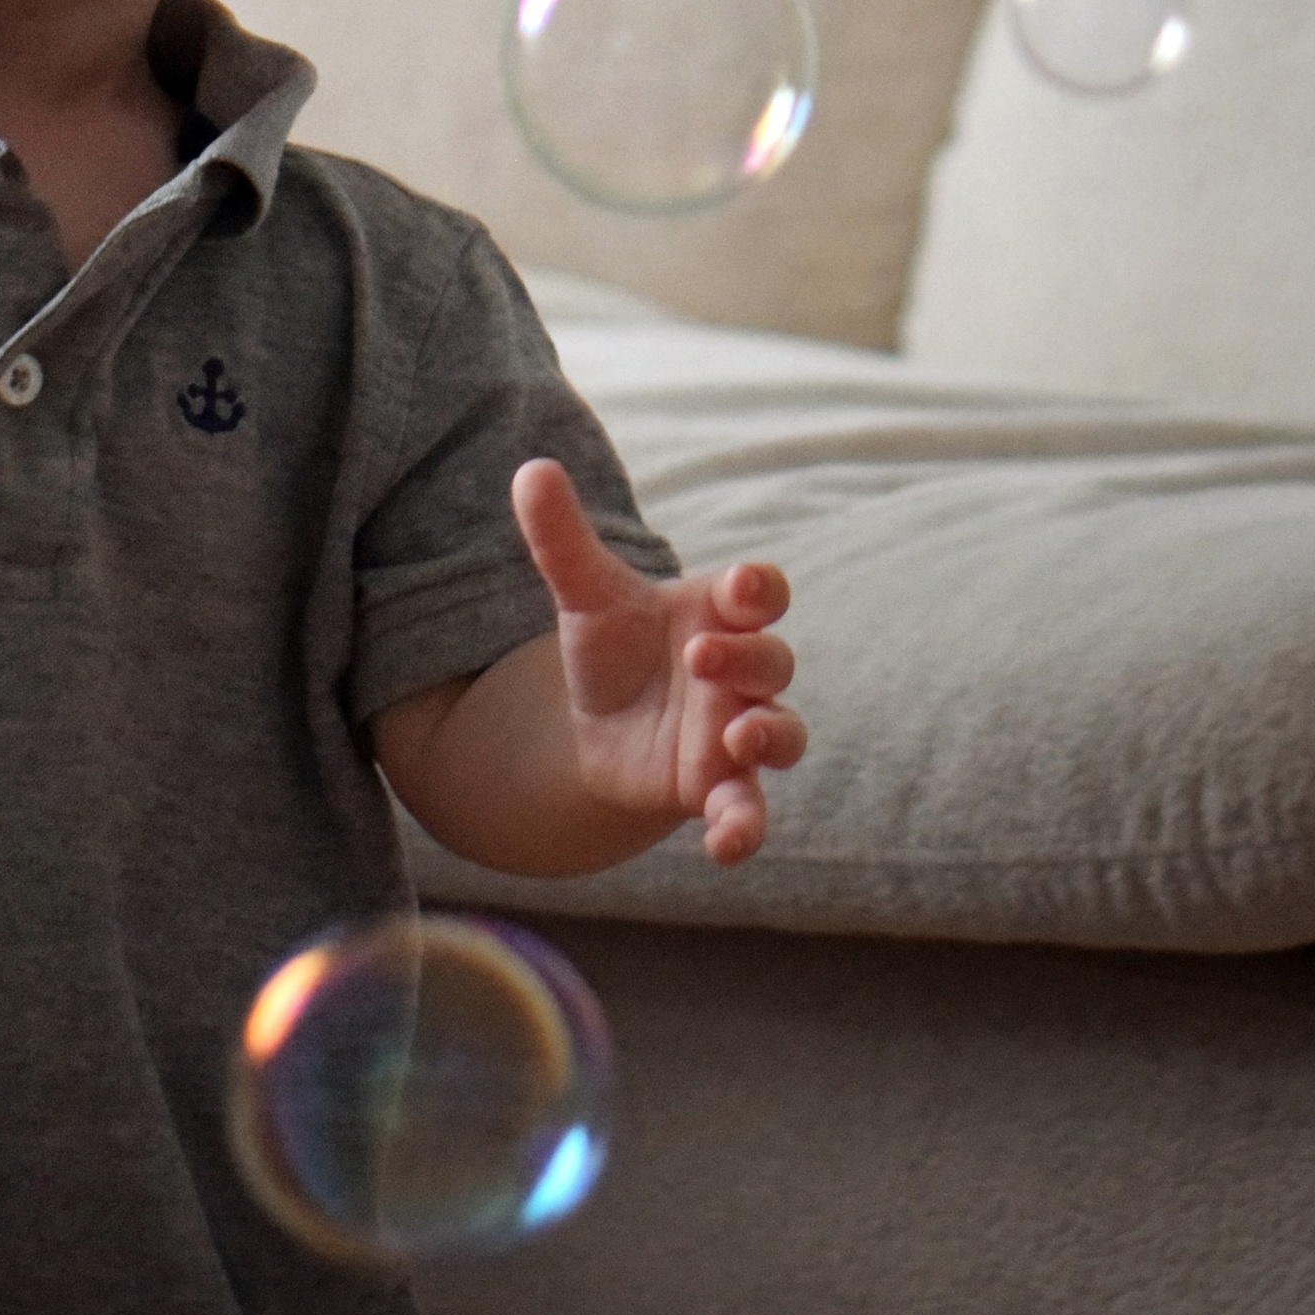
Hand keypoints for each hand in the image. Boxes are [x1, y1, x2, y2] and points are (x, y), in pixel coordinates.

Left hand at [513, 457, 804, 864]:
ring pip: (785, 734)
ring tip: (740, 737)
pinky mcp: (716, 789)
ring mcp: (736, 733)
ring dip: (773, 735)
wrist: (597, 725)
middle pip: (773, 660)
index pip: (762, 592)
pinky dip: (746, 828)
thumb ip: (562, 538)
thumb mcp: (583, 595)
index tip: (740, 587)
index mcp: (717, 614)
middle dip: (747, 658)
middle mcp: (740, 674)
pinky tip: (726, 847)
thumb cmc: (610, 648)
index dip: (759, 588)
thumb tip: (529, 468)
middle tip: (700, 657)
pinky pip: (750, 810)